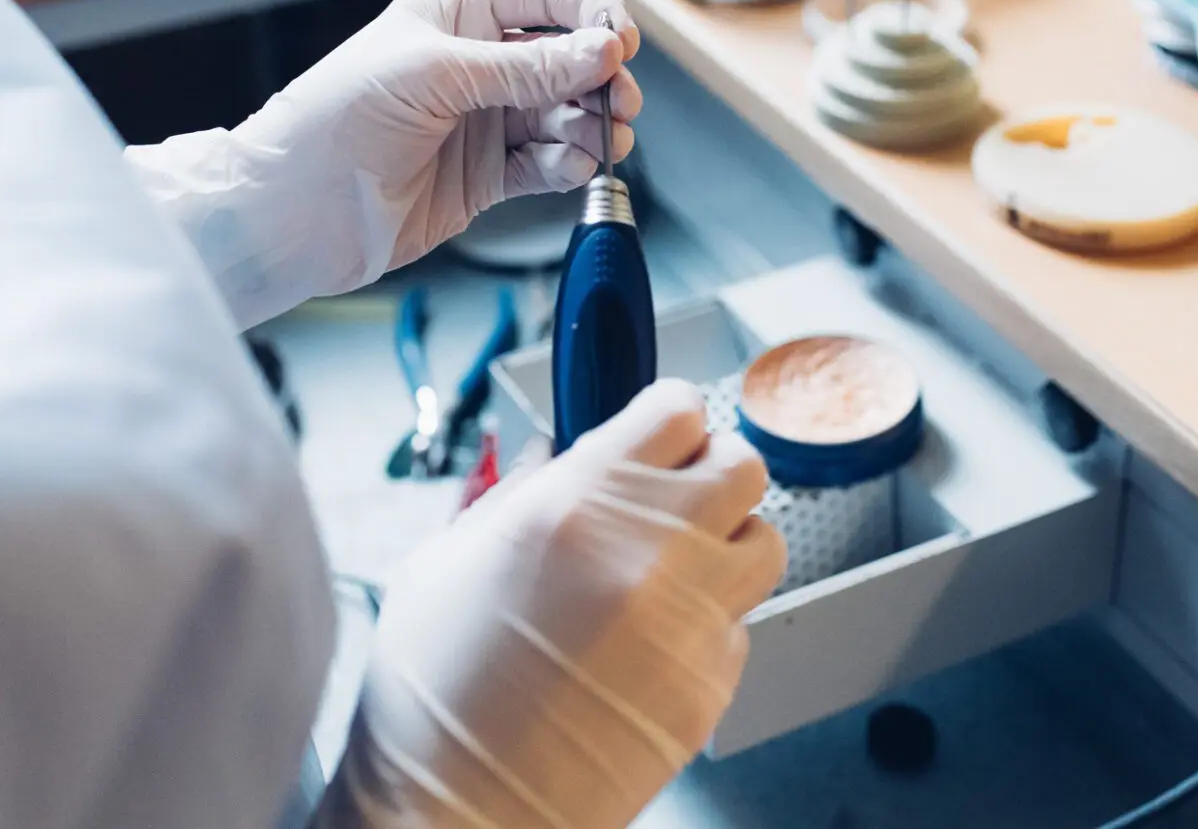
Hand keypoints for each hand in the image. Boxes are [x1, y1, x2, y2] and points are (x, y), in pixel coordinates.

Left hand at [125, 0, 640, 325]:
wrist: (295, 212)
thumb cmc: (335, 121)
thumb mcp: (433, 75)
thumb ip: (523, 68)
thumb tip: (601, 52)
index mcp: (455, 17)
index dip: (588, 9)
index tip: (619, 38)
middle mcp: (475, 65)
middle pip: (566, 56)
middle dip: (600, 74)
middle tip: (618, 99)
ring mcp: (483, 122)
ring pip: (565, 113)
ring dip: (592, 123)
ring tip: (602, 139)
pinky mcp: (487, 176)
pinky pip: (548, 163)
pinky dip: (570, 164)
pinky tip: (574, 166)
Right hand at [317, 382, 787, 828]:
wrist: (457, 816)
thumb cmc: (432, 701)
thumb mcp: (445, 560)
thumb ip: (515, 490)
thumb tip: (554, 449)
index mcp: (578, 504)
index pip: (678, 409)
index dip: (666, 416)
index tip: (653, 431)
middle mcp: (650, 552)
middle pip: (742, 463)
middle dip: (709, 469)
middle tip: (673, 493)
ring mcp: (690, 623)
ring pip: (765, 541)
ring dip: (728, 542)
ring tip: (675, 568)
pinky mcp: (711, 687)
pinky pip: (742, 626)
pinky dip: (709, 624)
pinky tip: (653, 644)